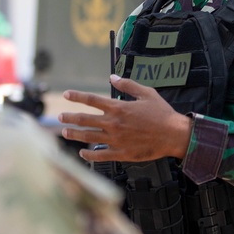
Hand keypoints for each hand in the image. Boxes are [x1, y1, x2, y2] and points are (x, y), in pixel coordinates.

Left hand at [59, 75, 193, 162]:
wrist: (173, 135)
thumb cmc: (162, 113)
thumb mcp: (147, 93)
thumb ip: (128, 85)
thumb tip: (112, 77)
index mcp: (119, 107)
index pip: (92, 100)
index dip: (77, 96)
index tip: (66, 95)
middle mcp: (113, 123)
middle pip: (84, 120)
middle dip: (69, 117)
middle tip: (60, 117)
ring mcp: (116, 140)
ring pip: (88, 137)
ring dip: (74, 134)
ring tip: (65, 132)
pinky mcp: (121, 153)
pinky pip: (100, 155)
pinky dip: (89, 155)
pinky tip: (83, 153)